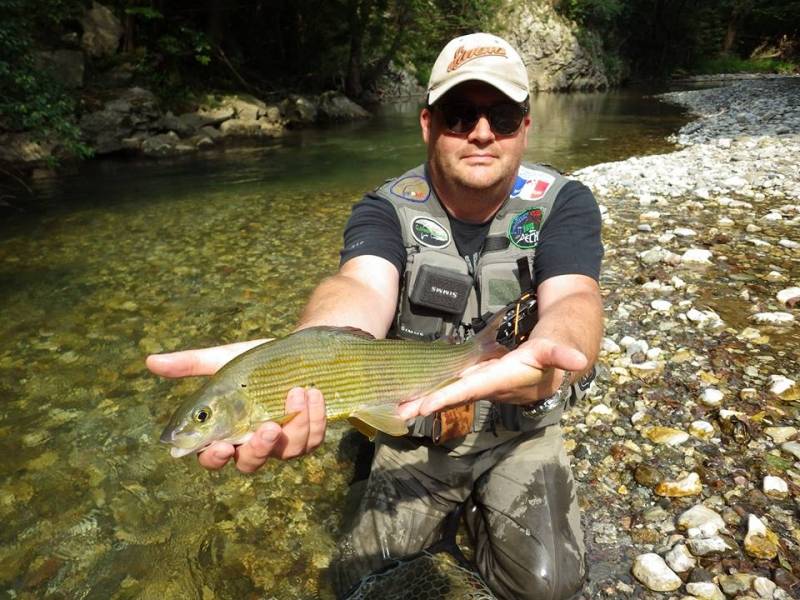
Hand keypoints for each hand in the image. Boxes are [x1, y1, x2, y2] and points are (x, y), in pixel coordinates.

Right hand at [147, 342, 326, 472]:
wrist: (301, 352)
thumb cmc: (257, 363)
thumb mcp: (226, 360)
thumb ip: (192, 364)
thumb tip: (150, 361)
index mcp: (227, 431)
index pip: (212, 457)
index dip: (214, 457)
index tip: (221, 446)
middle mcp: (253, 443)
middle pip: (250, 464)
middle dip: (259, 449)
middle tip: (268, 427)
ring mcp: (283, 444)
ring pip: (287, 452)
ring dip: (295, 424)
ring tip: (299, 391)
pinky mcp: (309, 437)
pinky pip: (313, 439)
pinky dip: (315, 418)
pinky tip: (313, 394)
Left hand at [397, 336, 587, 419]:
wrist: (569, 348)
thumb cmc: (562, 341)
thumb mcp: (561, 344)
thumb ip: (562, 352)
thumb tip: (575, 361)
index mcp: (508, 377)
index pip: (472, 388)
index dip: (448, 397)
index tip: (423, 406)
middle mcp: (496, 385)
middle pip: (456, 395)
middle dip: (428, 405)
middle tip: (398, 412)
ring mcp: (490, 381)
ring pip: (455, 391)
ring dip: (428, 399)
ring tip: (399, 406)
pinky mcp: (487, 375)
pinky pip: (460, 384)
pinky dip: (439, 389)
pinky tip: (420, 391)